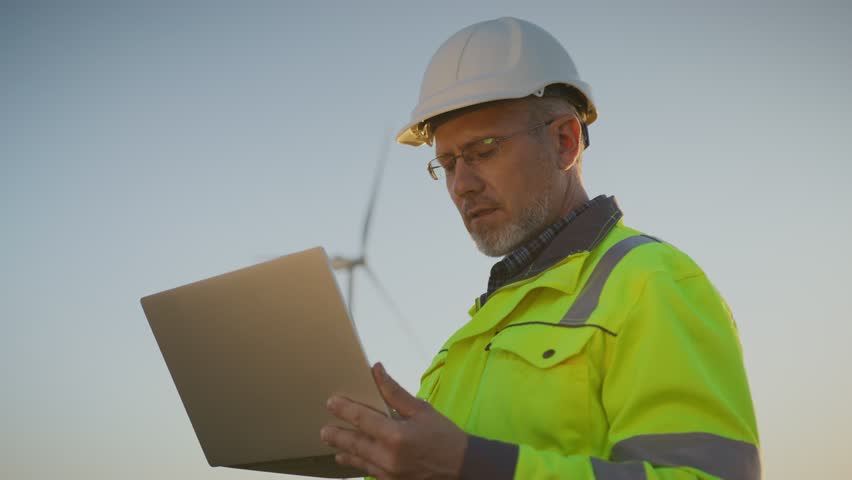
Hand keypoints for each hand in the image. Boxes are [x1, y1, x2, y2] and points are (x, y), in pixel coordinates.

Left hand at [320, 362, 467, 478]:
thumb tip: (376, 370)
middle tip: (323, 431)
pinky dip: (361, 465)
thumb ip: (395, 392)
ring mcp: (390, 474)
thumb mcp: (421, 410)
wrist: (463, 467)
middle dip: (338, 436)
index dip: (344, 409)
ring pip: (361, 461)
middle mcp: (389, 457)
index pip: (362, 419)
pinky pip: (372, 473)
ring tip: (334, 447)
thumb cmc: (444, 436)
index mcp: (396, 436)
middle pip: (355, 444)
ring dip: (346, 453)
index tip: (331, 402)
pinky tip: (354, 462)